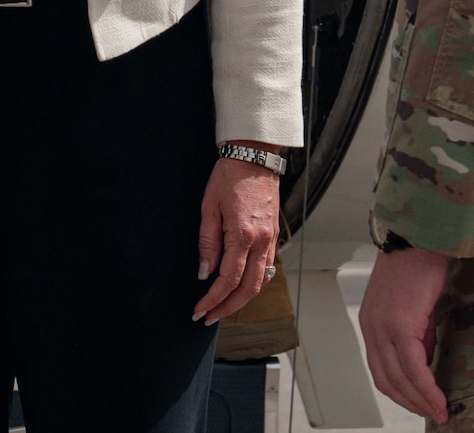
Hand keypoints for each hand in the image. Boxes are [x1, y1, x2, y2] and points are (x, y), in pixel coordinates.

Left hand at [191, 155, 279, 322]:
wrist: (254, 156)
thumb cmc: (228, 177)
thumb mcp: (209, 207)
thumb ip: (207, 242)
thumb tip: (204, 272)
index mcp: (243, 235)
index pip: (228, 279)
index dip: (213, 299)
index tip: (200, 310)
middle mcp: (261, 241)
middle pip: (248, 289)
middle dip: (227, 308)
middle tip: (209, 317)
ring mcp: (270, 239)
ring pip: (261, 282)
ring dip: (242, 299)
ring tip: (222, 307)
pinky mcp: (273, 235)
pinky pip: (266, 268)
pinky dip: (254, 283)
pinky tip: (239, 286)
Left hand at [359, 246, 450, 423]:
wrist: (419, 239)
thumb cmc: (417, 265)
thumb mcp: (411, 306)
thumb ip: (415, 333)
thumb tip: (425, 359)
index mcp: (371, 323)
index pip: (381, 369)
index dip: (400, 391)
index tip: (420, 404)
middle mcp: (371, 328)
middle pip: (387, 380)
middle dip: (410, 402)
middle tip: (433, 414)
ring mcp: (383, 327)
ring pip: (399, 378)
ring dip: (420, 400)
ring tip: (440, 411)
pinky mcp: (400, 326)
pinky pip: (414, 367)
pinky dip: (426, 388)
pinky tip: (439, 398)